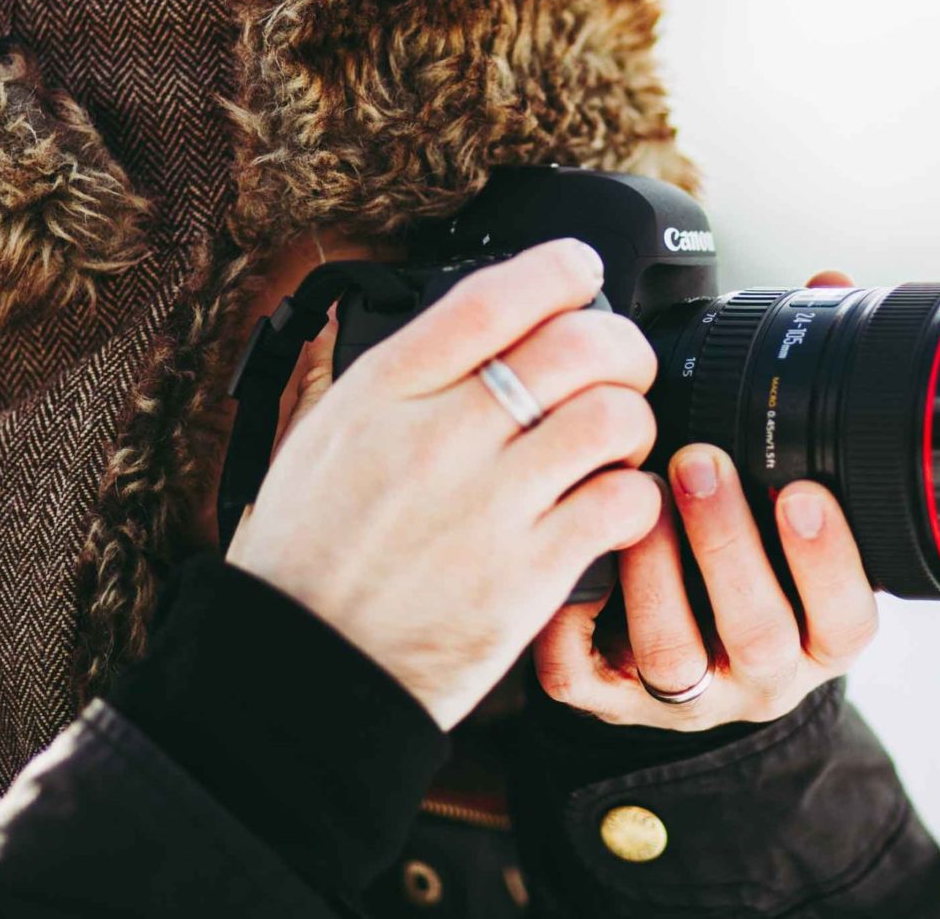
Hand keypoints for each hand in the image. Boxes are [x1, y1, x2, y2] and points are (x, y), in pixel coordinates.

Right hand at [225, 238, 664, 729]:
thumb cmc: (309, 554)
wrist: (302, 670)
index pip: (495, 297)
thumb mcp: (322, 433)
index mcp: (385, 391)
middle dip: (620, 345)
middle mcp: (440, 437)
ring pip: (613, 416)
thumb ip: (396, 373)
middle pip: (576, 344)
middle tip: (620, 369)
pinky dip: (637, 497)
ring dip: (634, 421)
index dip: (560, 269)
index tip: (582, 271)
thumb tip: (463, 315)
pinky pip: (624, 502)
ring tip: (616, 445)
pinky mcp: (528, 575)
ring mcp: (488, 506)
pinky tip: (615, 507)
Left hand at [531, 271, 880, 729]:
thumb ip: (811, 394)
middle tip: (698, 465)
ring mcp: (689, 694)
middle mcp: (763, 669)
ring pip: (675, 659)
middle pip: (760, 633)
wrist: (691, 649)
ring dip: (655, 576)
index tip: (802, 489)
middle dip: (730, 546)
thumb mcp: (796, 489)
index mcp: (820, 626)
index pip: (846, 615)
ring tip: (634, 503)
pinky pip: (586, 682)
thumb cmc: (751, 547)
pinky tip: (569, 567)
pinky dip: (569, 629)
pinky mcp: (615, 700)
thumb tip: (828, 288)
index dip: (831, 559)